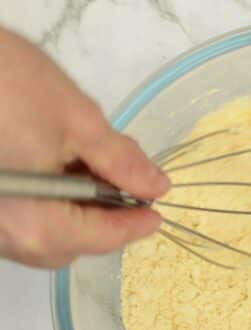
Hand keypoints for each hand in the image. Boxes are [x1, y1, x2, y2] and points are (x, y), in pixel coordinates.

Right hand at [0, 28, 168, 268]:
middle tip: (124, 188)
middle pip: (69, 244)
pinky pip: (20, 221)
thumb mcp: (74, 118)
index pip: (100, 237)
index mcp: (33, 222)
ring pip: (43, 236)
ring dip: (75, 213)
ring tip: (90, 174)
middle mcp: (4, 236)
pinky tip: (55, 171)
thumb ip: (120, 160)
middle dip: (103, 221)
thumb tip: (155, 186)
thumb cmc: (2, 83)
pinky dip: (47, 205)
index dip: (134, 226)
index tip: (156, 214)